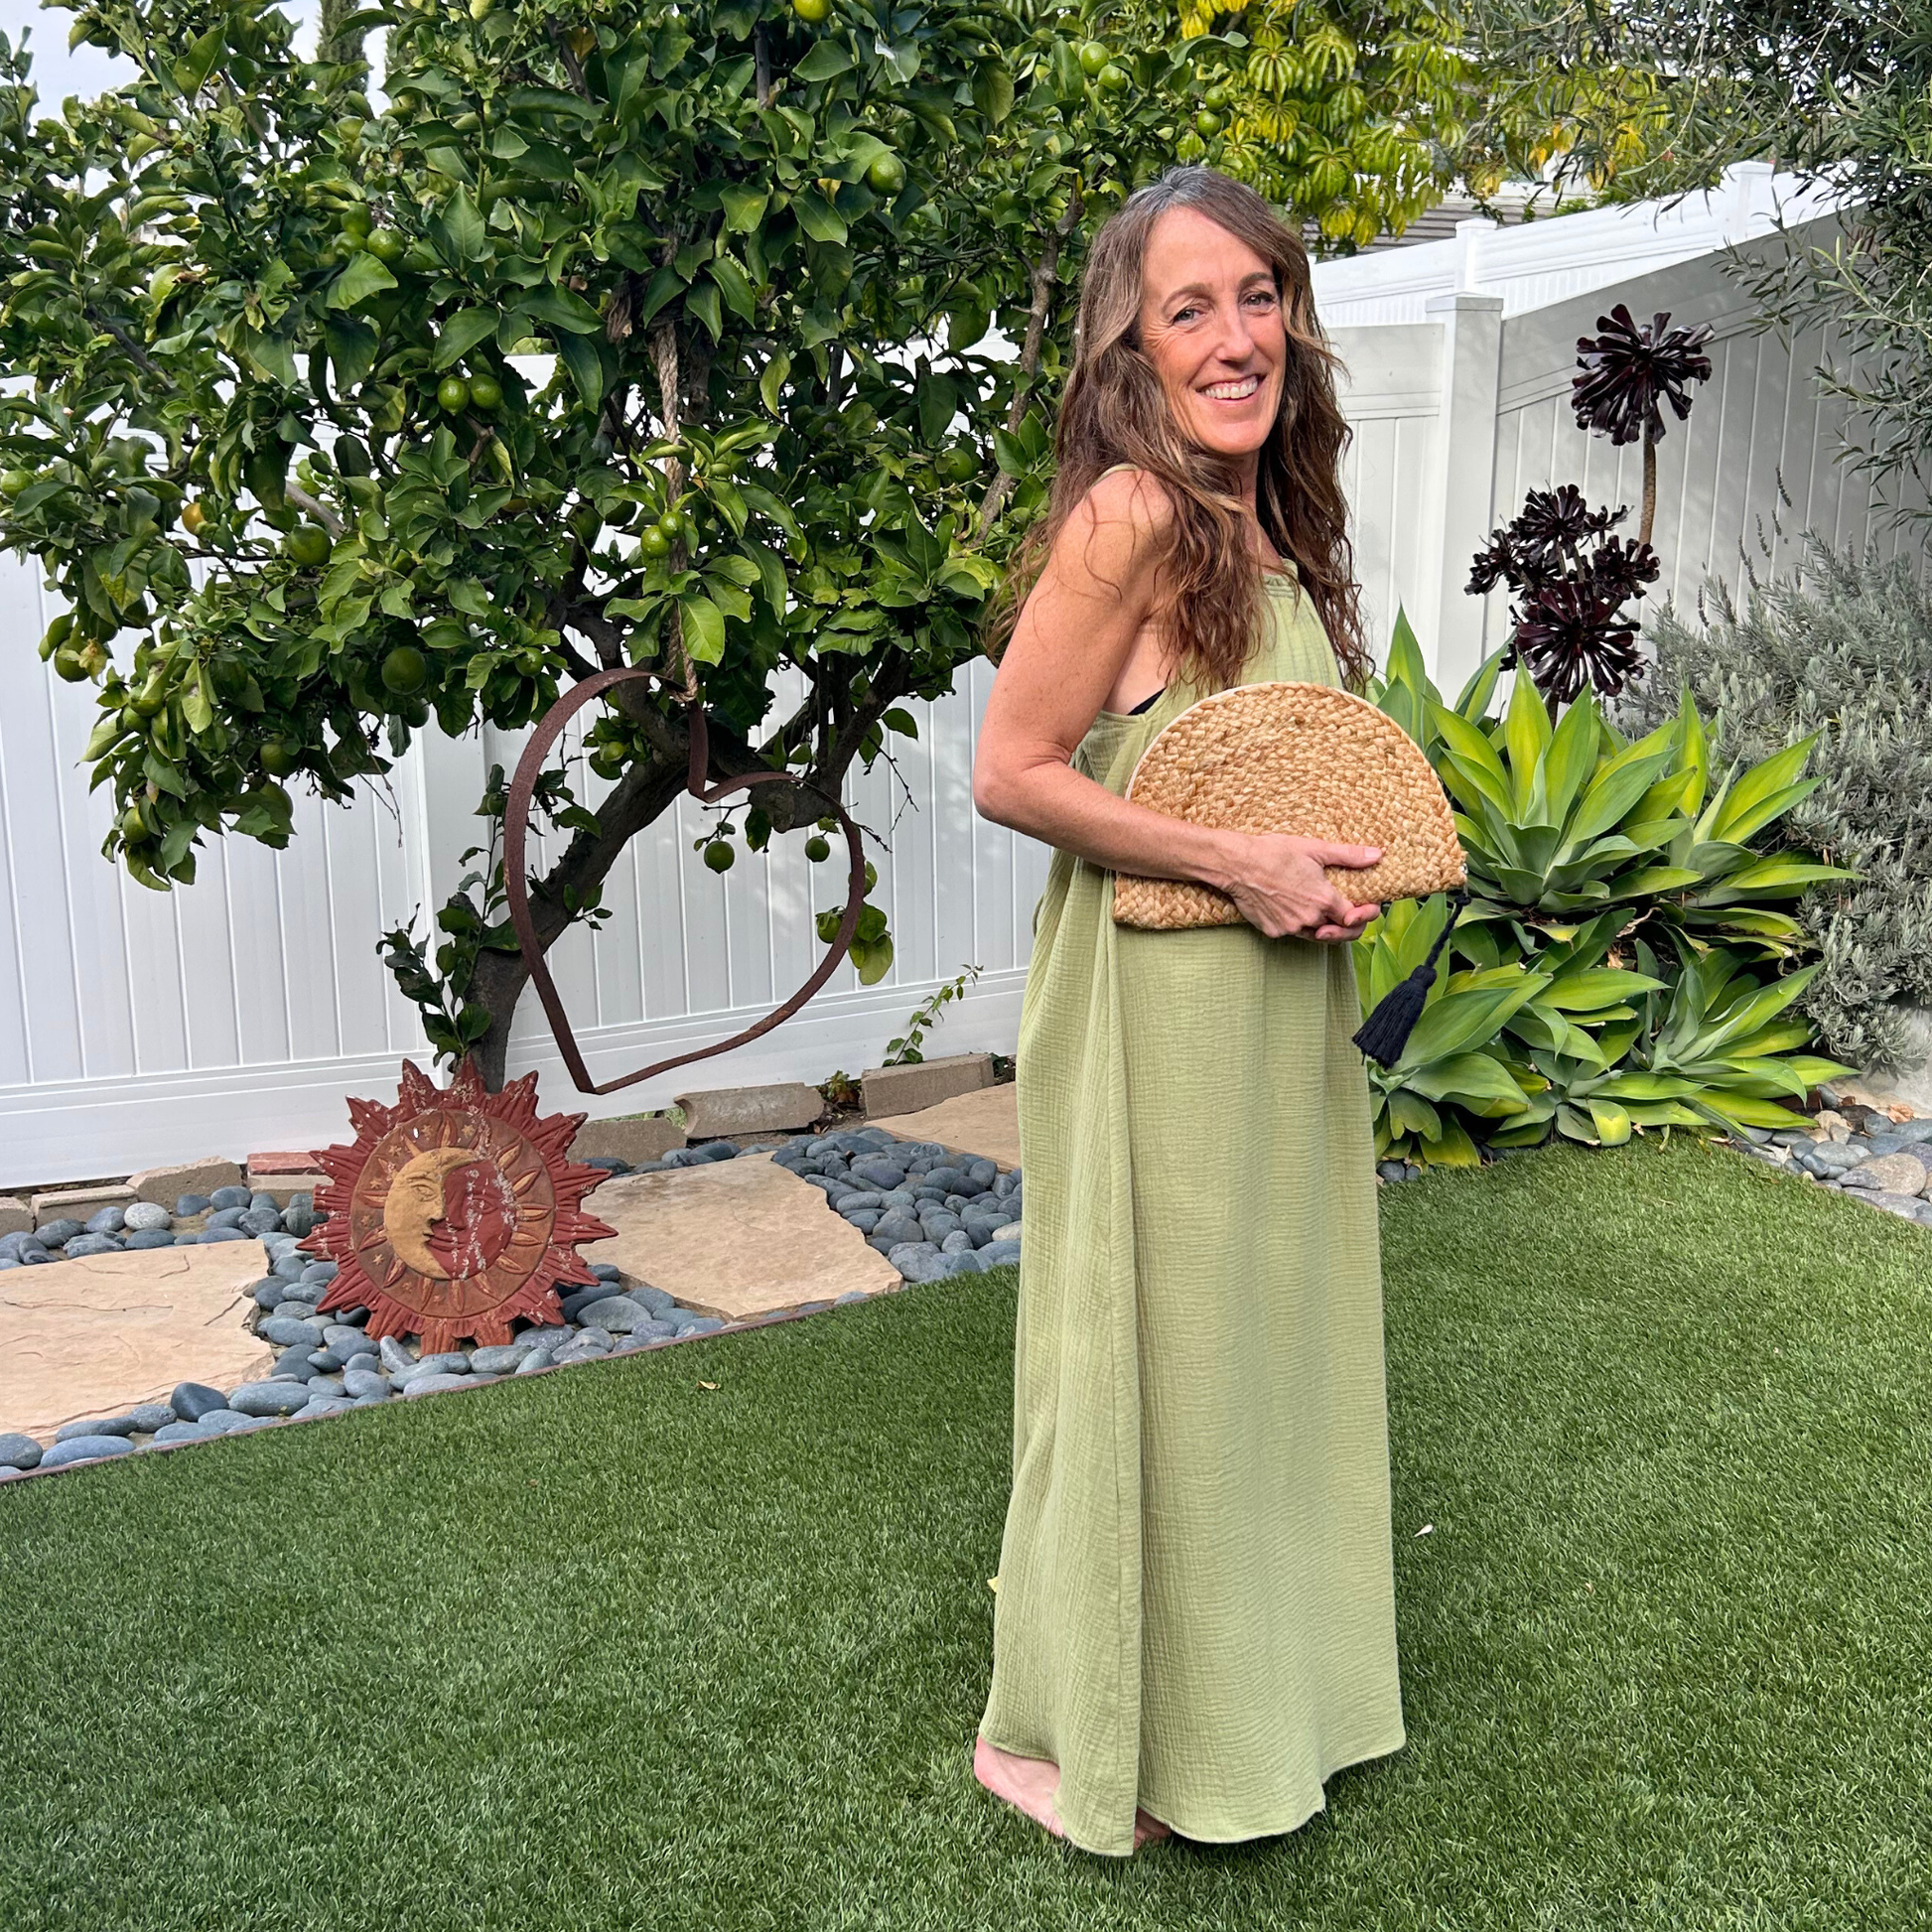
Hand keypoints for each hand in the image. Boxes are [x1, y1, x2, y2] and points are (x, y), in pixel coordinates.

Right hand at [1219, 833, 1384, 942]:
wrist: (1237, 864)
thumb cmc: (1274, 852)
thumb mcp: (1315, 849)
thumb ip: (1349, 855)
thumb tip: (1378, 855)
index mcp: (1324, 899)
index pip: (1355, 917)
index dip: (1366, 914)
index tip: (1368, 908)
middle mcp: (1309, 918)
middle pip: (1339, 933)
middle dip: (1350, 928)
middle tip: (1350, 918)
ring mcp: (1290, 927)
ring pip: (1316, 935)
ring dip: (1324, 927)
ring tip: (1323, 912)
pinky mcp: (1273, 931)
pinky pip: (1293, 933)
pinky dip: (1297, 924)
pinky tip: (1293, 908)